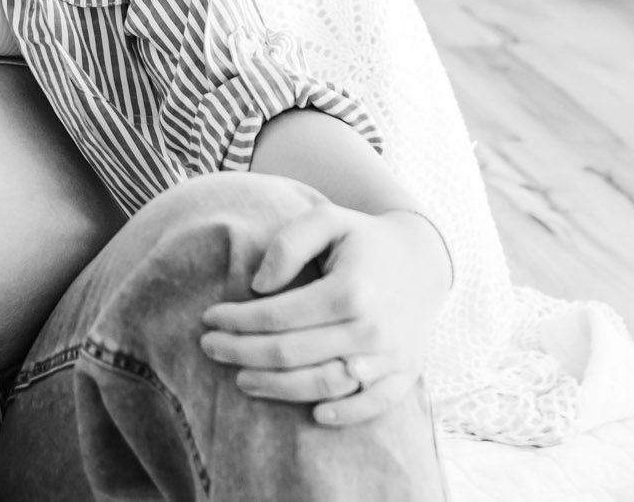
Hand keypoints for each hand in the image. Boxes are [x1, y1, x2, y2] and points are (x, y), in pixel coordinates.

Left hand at [198, 204, 450, 426]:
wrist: (425, 259)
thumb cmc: (364, 238)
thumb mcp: (326, 219)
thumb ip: (289, 244)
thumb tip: (258, 286)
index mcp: (350, 290)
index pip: (279, 315)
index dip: (238, 320)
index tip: (208, 318)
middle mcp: (372, 329)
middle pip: (292, 354)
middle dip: (242, 353)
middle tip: (209, 347)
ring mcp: (391, 356)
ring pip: (325, 384)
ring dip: (278, 388)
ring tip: (241, 380)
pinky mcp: (405, 373)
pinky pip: (373, 405)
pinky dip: (345, 414)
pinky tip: (313, 415)